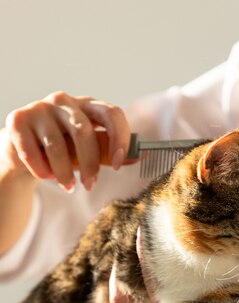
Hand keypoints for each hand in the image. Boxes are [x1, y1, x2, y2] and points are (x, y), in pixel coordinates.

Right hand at [3, 92, 130, 190]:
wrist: (24, 150)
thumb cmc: (63, 149)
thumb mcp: (88, 150)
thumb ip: (110, 152)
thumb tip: (140, 156)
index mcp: (87, 106)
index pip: (112, 113)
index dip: (119, 138)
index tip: (118, 164)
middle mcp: (64, 101)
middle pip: (83, 131)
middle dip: (89, 164)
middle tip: (89, 184)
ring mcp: (39, 108)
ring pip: (57, 146)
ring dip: (65, 173)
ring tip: (68, 186)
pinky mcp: (18, 120)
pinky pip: (33, 153)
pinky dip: (42, 171)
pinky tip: (46, 176)